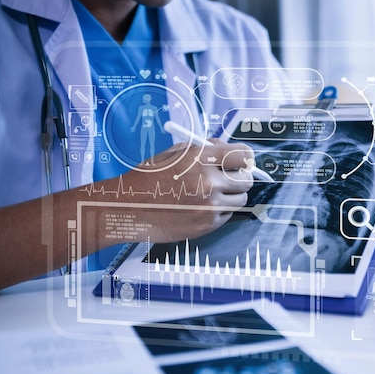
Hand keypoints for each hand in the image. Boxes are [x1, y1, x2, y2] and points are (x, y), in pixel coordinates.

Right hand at [112, 141, 253, 243]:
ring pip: (240, 199)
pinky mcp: (207, 225)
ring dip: (231, 196)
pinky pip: (227, 215)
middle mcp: (208, 181)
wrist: (127, 209)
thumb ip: (204, 148)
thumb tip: (227, 148)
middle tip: (230, 178)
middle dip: (240, 178)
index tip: (243, 162)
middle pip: (247, 179)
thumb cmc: (148, 179)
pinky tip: (200, 207)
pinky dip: (219, 211)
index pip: (244, 154)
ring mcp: (209, 206)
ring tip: (211, 194)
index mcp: (201, 158)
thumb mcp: (174, 153)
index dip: (245, 158)